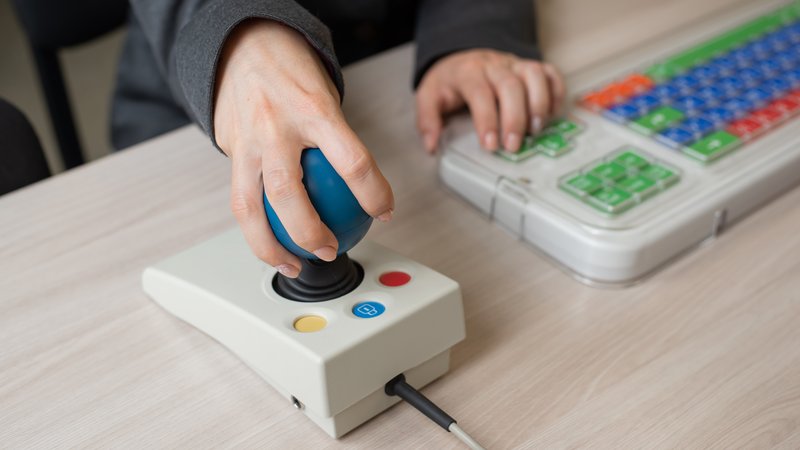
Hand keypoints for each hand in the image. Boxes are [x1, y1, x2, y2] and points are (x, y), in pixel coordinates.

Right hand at [213, 20, 393, 277]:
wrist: (242, 43)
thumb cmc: (291, 72)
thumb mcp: (326, 97)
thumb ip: (340, 141)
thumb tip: (367, 187)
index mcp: (313, 111)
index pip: (352, 162)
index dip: (374, 196)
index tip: (385, 212)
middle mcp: (275, 127)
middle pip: (289, 195)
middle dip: (309, 234)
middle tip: (329, 250)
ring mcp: (246, 141)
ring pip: (250, 207)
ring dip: (270, 246)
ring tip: (291, 264)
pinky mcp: (227, 149)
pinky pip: (239, 197)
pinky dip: (254, 227)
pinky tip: (269, 243)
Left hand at [416, 49, 565, 152]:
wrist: (460, 59)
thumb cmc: (449, 82)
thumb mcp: (428, 97)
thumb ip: (428, 121)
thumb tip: (432, 145)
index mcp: (468, 72)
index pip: (480, 92)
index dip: (486, 120)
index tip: (490, 145)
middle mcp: (494, 65)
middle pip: (510, 85)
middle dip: (514, 119)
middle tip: (513, 146)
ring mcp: (514, 64)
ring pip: (534, 75)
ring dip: (538, 104)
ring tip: (535, 130)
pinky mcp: (529, 67)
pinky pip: (550, 73)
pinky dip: (556, 92)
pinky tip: (551, 114)